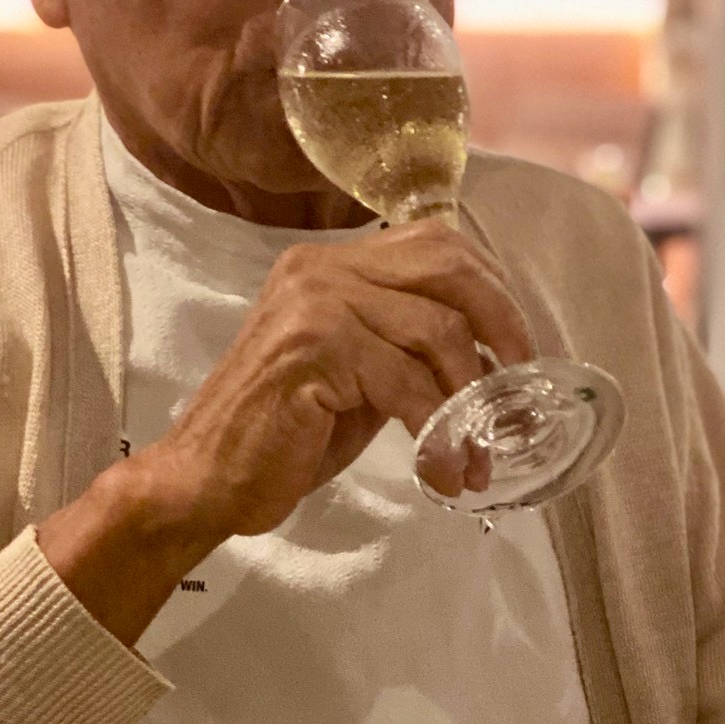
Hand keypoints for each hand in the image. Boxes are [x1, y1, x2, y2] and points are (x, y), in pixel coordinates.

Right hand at [37, 221, 529, 645]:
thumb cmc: (285, 434)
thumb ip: (407, 346)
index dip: (494, 294)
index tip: (519, 352)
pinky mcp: (313, 350)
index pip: (439, 245)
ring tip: (476, 456)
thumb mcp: (357, 373)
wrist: (205, 478)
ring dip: (471, 403)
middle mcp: (322, 269)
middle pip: (449, 269)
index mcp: (332, 264)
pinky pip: (408, 385)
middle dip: (503, 328)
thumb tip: (497, 357)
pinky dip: (439, 434)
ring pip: (439, 332)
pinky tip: (442, 472)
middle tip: (519, 393)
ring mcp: (315, 304)